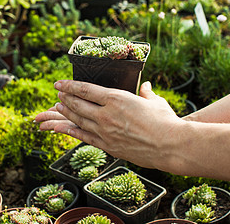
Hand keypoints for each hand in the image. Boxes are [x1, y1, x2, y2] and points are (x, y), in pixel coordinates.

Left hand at [35, 80, 185, 168]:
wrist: (170, 146)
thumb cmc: (166, 122)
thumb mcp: (155, 102)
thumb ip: (146, 93)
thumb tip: (145, 86)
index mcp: (117, 98)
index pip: (86, 89)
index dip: (70, 85)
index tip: (59, 83)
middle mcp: (106, 114)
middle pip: (78, 104)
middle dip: (66, 97)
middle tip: (58, 93)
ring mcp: (105, 132)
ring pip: (78, 120)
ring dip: (66, 112)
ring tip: (58, 106)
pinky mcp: (108, 146)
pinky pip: (84, 137)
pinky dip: (71, 131)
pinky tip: (63, 128)